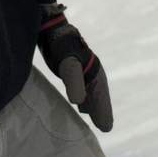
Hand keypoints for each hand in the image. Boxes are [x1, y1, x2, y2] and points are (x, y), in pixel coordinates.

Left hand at [38, 4, 113, 130]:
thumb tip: (79, 102)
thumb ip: (74, 83)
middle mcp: (92, 72)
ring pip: (92, 92)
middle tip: (105, 127)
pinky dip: (85, 98)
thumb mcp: (68, 65)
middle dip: (102, 110)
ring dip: (94, 105)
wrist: (51, 28)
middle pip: (99, 95)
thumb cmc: (60, 46)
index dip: (103, 112)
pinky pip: (83, 87)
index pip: (101, 98)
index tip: (106, 128)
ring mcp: (83, 70)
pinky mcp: (73, 68)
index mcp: (95, 73)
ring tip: (96, 119)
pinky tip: (80, 103)